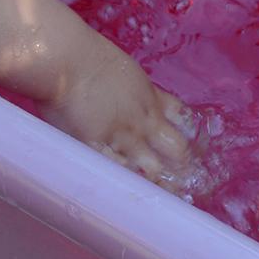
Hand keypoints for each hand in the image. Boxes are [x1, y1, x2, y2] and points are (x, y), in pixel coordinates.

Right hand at [43, 39, 196, 184]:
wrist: (67, 60)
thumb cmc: (88, 57)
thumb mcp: (124, 72)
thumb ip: (132, 92)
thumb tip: (129, 101)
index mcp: (152, 99)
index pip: (183, 121)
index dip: (189, 136)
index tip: (191, 152)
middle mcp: (145, 121)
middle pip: (178, 149)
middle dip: (183, 166)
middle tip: (184, 183)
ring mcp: (124, 137)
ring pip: (154, 169)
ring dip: (159, 184)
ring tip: (162, 201)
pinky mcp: (100, 149)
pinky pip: (119, 174)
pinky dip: (124, 186)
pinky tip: (127, 197)